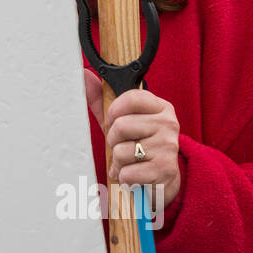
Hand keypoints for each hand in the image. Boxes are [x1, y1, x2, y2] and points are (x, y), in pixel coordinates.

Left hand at [83, 70, 180, 211]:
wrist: (162, 178)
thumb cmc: (137, 145)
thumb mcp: (121, 120)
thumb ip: (102, 98)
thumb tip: (84, 73)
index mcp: (160, 107)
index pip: (132, 98)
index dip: (114, 111)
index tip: (114, 120)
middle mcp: (168, 124)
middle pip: (121, 126)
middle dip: (113, 140)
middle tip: (122, 146)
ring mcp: (168, 147)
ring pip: (121, 152)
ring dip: (118, 161)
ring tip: (129, 162)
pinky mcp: (165, 170)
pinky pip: (127, 173)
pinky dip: (124, 177)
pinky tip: (133, 175)